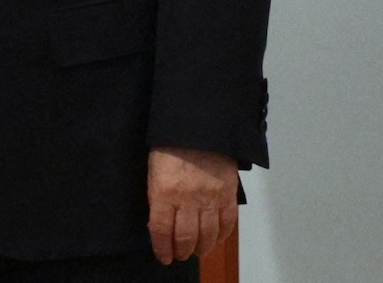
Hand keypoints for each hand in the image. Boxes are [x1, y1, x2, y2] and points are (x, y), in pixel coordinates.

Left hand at [147, 146, 238, 264]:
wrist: (200, 125)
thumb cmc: (169, 145)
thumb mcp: (153, 170)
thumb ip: (157, 196)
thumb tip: (158, 222)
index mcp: (163, 192)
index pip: (161, 230)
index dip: (162, 248)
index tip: (163, 257)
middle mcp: (187, 200)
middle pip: (185, 237)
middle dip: (181, 251)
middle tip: (180, 255)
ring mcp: (210, 198)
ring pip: (208, 234)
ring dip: (202, 248)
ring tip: (196, 252)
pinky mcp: (229, 194)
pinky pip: (227, 223)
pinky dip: (222, 235)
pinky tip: (216, 239)